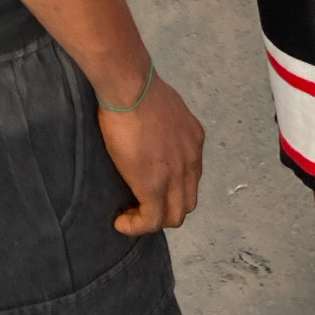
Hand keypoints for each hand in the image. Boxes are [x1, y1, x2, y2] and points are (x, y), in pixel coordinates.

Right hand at [98, 72, 205, 233]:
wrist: (131, 89)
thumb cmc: (138, 88)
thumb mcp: (164, 106)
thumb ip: (164, 125)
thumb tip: (152, 131)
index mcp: (193, 140)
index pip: (190, 177)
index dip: (172, 188)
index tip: (148, 185)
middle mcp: (191, 160)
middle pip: (187, 202)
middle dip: (165, 208)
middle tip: (140, 204)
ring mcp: (175, 175)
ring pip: (174, 216)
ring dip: (153, 221)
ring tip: (131, 215)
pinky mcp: (154, 186)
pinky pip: (151, 220)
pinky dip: (136, 226)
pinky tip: (121, 222)